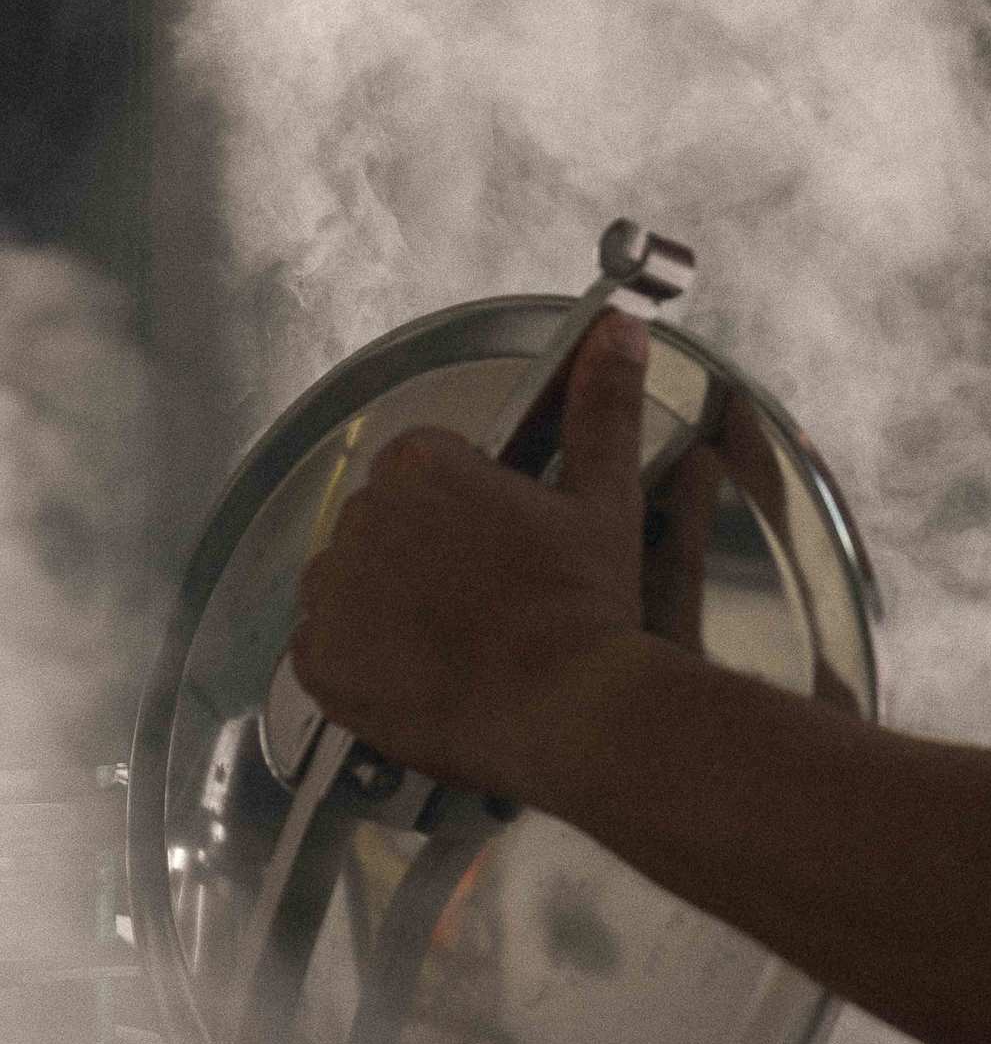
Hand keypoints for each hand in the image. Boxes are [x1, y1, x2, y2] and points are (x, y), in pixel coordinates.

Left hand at [291, 311, 650, 801]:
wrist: (572, 711)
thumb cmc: (588, 609)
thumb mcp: (605, 498)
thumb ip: (601, 406)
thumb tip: (617, 332)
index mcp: (421, 466)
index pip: (422, 473)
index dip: (466, 514)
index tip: (501, 553)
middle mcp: (363, 517)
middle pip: (382, 526)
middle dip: (422, 556)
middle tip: (486, 603)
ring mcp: (335, 592)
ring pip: (347, 583)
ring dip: (385, 605)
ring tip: (453, 642)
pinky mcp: (320, 661)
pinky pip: (322, 648)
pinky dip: (358, 662)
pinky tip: (417, 673)